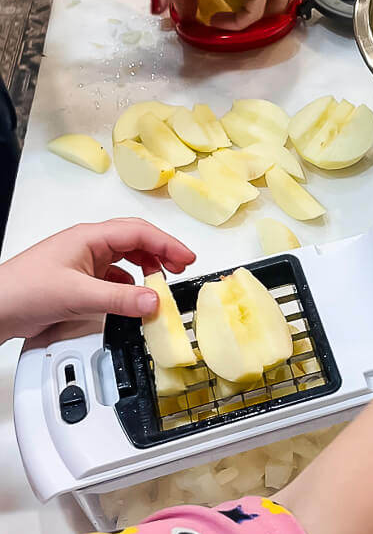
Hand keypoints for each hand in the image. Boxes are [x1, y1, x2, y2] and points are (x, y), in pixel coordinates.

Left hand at [0, 219, 194, 341]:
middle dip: (161, 252)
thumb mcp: (78, 295)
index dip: (167, 244)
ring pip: (125, 258)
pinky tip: (132, 296)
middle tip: (181, 267)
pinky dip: (129, 284)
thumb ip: (120, 298)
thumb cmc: (23, 290)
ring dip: (146, 267)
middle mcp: (88, 245)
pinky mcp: (78, 280)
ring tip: (161, 283)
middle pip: (135, 240)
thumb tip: (154, 300)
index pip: (139, 233)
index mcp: (90, 237)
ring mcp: (83, 261)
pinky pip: (114, 276)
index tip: (187, 259)